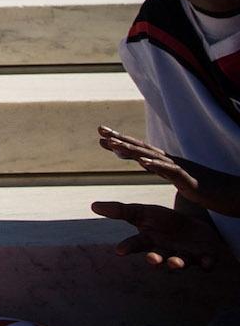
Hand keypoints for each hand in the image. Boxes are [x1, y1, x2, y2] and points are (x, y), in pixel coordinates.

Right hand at [91, 199, 230, 272]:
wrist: (195, 229)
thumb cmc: (165, 222)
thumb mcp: (143, 213)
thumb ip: (121, 211)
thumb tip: (93, 206)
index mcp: (150, 241)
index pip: (136, 244)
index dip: (128, 247)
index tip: (119, 251)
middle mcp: (165, 252)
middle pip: (158, 257)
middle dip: (155, 260)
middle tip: (151, 260)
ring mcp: (186, 256)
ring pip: (180, 262)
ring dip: (177, 264)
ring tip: (174, 262)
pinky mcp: (205, 258)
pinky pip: (206, 263)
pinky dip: (206, 264)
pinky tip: (205, 263)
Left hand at [99, 127, 239, 215]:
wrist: (236, 195)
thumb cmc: (211, 189)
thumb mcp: (181, 180)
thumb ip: (164, 171)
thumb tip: (149, 164)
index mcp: (168, 164)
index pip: (141, 150)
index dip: (122, 142)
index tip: (101, 135)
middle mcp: (173, 163)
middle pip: (143, 148)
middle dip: (120, 139)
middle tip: (99, 130)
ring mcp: (182, 170)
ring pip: (153, 157)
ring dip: (133, 150)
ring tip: (113, 145)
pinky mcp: (192, 182)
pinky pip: (173, 173)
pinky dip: (158, 166)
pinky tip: (144, 163)